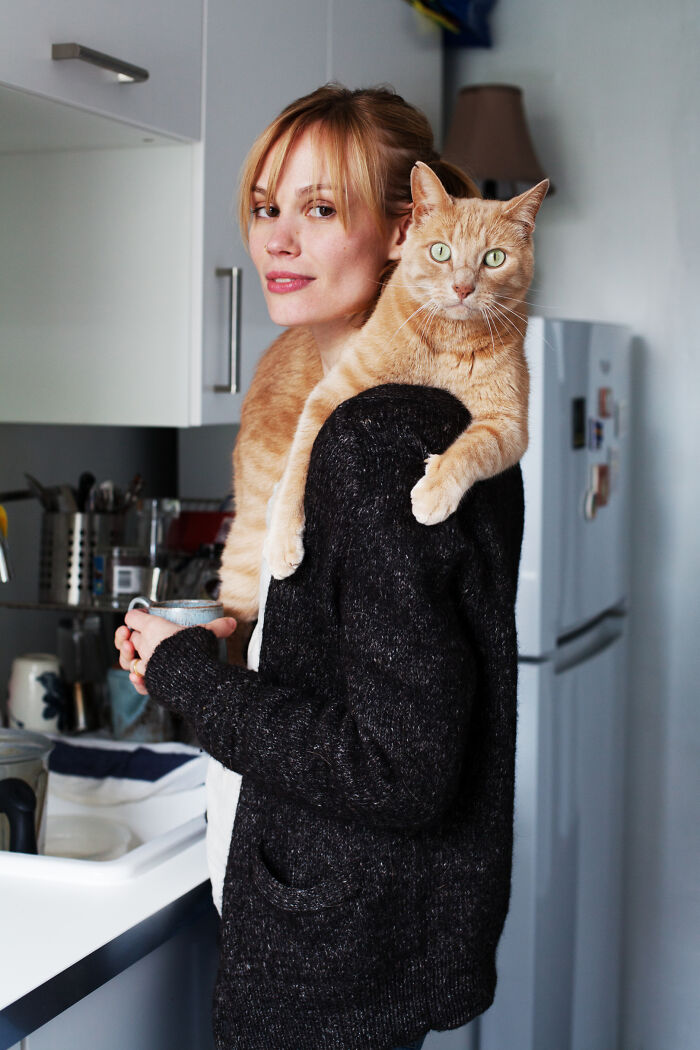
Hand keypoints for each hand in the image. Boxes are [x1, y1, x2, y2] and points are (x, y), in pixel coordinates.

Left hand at [114, 611, 236, 694]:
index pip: (134, 617)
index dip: (137, 616)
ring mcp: (146, 664)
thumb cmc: (195, 654)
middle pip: (131, 637)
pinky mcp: (149, 682)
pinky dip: (136, 678)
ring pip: (128, 659)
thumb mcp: (208, 634)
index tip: (144, 616)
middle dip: (135, 636)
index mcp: (154, 628)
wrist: (193, 680)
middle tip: (147, 636)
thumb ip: (218, 627)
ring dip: (130, 656)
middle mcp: (146, 645)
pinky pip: (137, 679)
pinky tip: (138, 676)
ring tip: (137, 654)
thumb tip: (231, 623)